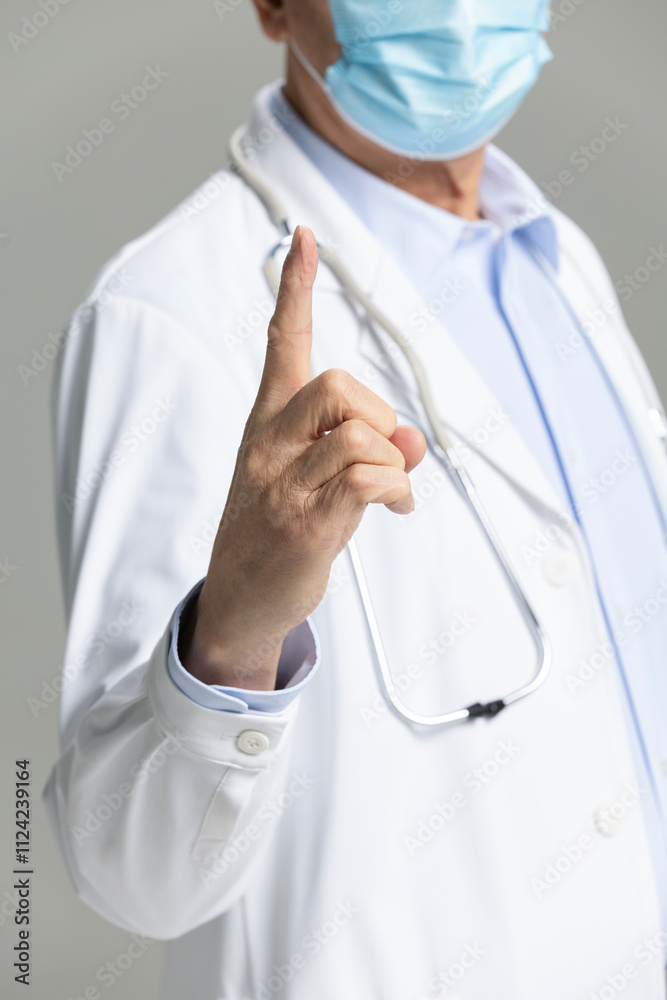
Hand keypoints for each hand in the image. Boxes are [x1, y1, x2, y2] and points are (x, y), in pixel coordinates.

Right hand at [179, 225, 426, 688]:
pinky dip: (397, 490)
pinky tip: (396, 508)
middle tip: (382, 448)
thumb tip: (412, 439)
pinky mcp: (307, 523)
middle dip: (378, 413)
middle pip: (338, 386)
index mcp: (267, 424)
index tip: (303, 239)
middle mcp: (270, 446)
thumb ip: (362, 446)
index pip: (282, 345)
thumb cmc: (274, 528)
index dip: (295, 290)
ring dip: (392, 462)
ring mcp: (286, 485)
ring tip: (393, 490)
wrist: (240, 596)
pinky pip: (369, 480)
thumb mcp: (310, 477)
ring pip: (360, 436)